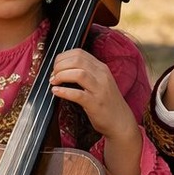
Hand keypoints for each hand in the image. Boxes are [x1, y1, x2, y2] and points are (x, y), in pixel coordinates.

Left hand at [49, 48, 141, 174]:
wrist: (120, 122)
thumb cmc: (106, 102)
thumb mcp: (99, 82)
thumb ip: (86, 73)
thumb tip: (62, 68)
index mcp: (101, 68)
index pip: (79, 53)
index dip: (63, 57)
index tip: (56, 67)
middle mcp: (102, 75)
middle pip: (77, 60)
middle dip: (59, 65)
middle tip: (53, 75)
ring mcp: (100, 89)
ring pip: (78, 73)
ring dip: (61, 75)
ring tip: (54, 82)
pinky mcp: (95, 103)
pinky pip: (78, 94)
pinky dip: (64, 92)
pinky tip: (56, 92)